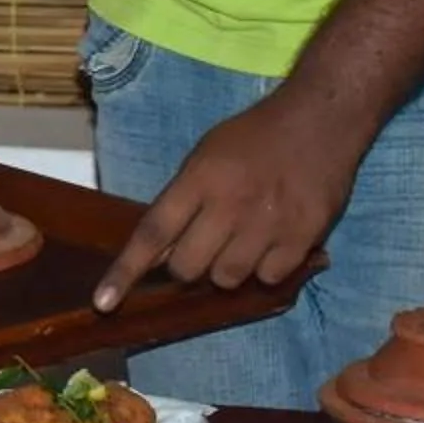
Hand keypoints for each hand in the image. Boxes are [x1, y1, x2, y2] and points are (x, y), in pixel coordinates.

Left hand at [91, 92, 364, 312]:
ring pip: (227, 279)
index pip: (152, 234)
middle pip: (187, 268)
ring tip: (242, 240)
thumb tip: (158, 251)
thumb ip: (182, 200)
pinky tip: (273, 242)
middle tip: (203, 246)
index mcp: (199, 179)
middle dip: (186, 266)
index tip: (102, 303)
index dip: (125, 272)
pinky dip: (265, 269)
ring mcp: (268, 224)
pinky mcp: (303, 237)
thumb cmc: (255, 136)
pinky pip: (269, 278)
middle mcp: (230, 205)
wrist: (321, 119)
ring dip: (227, 269)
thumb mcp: (206, 155)